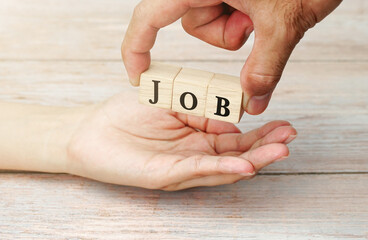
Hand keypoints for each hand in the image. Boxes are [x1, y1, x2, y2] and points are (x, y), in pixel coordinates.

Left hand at [67, 91, 296, 190]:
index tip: (282, 123)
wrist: (91, 130)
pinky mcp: (168, 175)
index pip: (236, 135)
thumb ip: (201, 110)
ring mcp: (184, 165)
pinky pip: (199, 170)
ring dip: (253, 160)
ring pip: (224, 166)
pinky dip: (222, 168)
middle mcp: (195, 151)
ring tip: (280, 152)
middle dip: (265, 147)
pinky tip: (245, 165)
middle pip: (237, 153)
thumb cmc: (127, 113)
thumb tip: (231, 121)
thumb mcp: (170, 100)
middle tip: (290, 140)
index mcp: (198, 133)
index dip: (260, 131)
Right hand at [122, 0, 341, 114]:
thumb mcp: (283, 23)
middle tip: (253, 26)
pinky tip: (262, 7)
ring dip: (236, 28)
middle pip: (192, 24)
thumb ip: (266, 68)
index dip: (137, 47)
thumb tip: (253, 102)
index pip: (148, 16)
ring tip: (262, 11)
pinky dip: (242, 20)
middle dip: (223, 35)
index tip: (138, 75)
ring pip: (210, 22)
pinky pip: (224, 13)